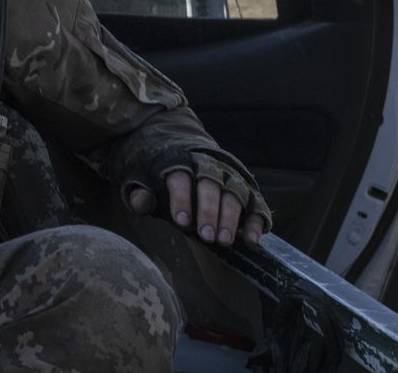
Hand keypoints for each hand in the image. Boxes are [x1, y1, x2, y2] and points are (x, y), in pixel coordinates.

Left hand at [124, 166, 267, 248]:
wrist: (187, 155)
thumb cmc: (163, 176)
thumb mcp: (145, 180)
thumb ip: (141, 192)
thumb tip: (140, 202)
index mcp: (180, 160)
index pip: (181, 177)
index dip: (181, 199)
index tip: (181, 221)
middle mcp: (209, 166)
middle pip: (211, 185)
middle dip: (209, 211)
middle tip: (206, 236)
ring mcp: (231, 178)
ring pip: (234, 194)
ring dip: (231, 218)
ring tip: (224, 241)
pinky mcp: (249, 191)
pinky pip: (257, 204)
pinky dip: (256, 221)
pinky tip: (251, 240)